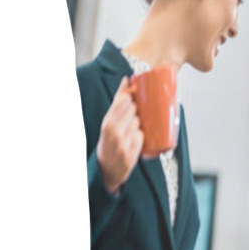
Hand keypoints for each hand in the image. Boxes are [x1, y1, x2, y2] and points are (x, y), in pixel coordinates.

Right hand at [95, 76, 143, 193]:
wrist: (107, 169)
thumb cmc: (109, 141)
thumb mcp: (108, 122)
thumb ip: (118, 104)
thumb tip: (127, 80)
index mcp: (106, 123)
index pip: (122, 102)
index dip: (131, 95)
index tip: (135, 90)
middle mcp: (113, 133)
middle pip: (133, 111)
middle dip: (136, 110)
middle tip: (133, 113)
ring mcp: (123, 145)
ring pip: (139, 124)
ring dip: (138, 125)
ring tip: (130, 130)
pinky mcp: (131, 155)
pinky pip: (142, 138)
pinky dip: (140, 137)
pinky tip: (134, 140)